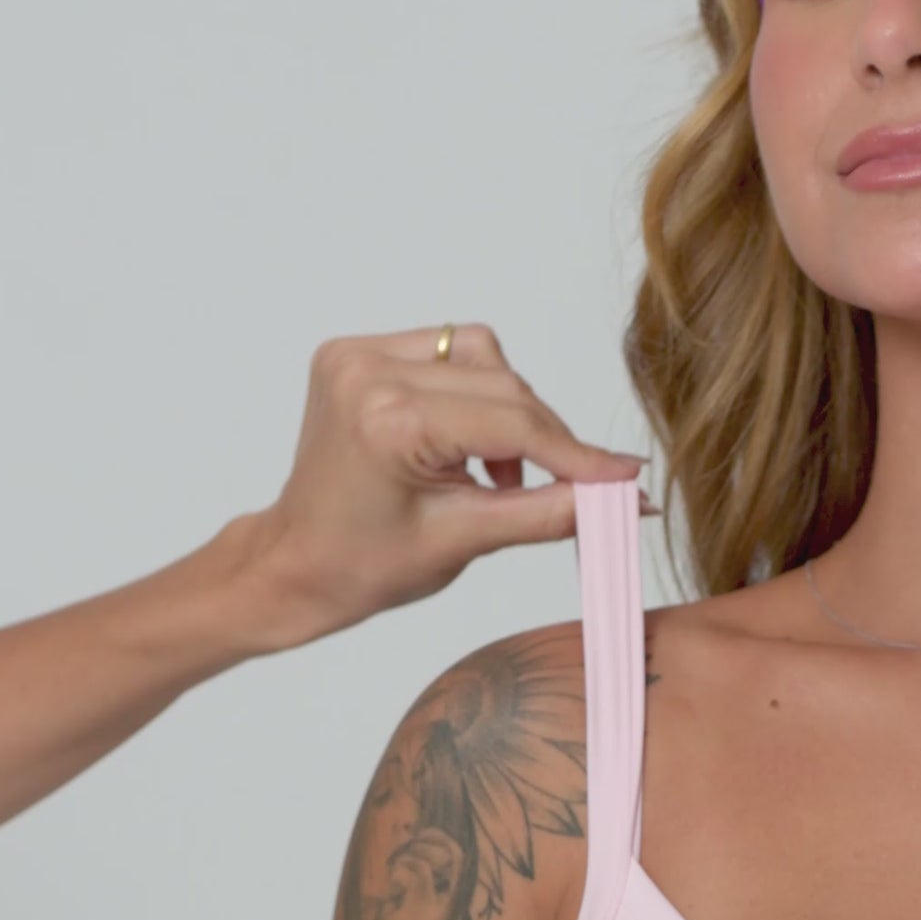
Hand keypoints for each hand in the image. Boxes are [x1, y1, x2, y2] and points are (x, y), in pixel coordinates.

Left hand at [236, 318, 648, 649]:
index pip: (511, 423)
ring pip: (482, 358)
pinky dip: (474, 395)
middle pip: (503, 386)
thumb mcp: (465, 541)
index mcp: (388, 419)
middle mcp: (368, 371)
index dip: (576, 454)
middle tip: (575, 488)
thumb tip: (625, 500)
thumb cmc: (363, 566)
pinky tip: (466, 444)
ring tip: (497, 474)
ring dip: (511, 410)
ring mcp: (358, 355)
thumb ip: (550, 512)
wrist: (295, 563)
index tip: (625, 477)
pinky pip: (447, 355)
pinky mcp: (356, 353)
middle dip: (547, 438)